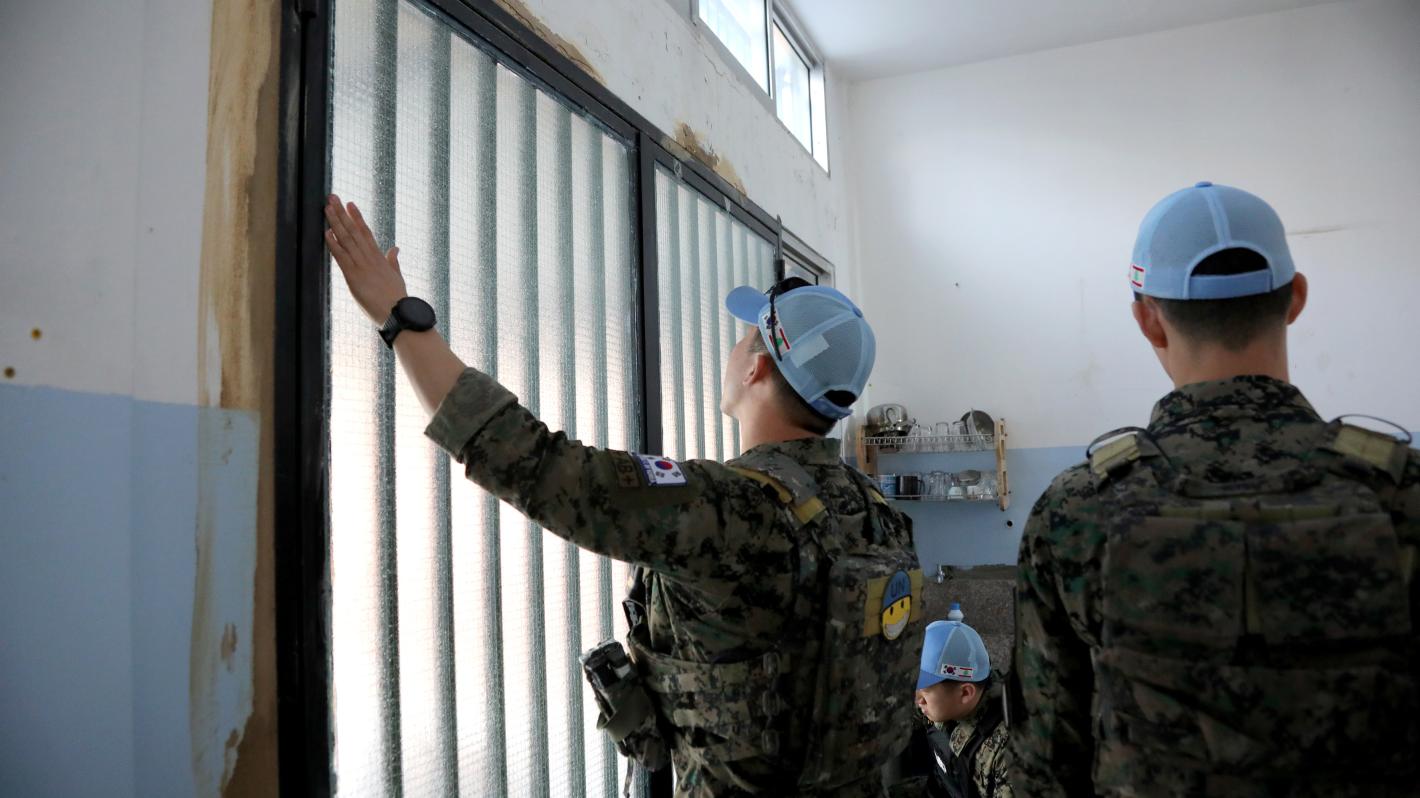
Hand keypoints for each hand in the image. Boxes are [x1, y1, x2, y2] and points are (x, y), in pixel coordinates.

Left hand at [324, 194, 407, 324]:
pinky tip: (326, 232)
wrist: (397, 312)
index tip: (350, 204)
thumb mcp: (397, 275)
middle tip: (333, 197)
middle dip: (342, 213)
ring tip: (327, 208)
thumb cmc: (397, 298)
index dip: (357, 217)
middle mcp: (370, 257)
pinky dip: (334, 244)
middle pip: (354, 231)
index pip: (366, 232)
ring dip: (336, 223)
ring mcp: (362, 265)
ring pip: (347, 239)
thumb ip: (393, 260)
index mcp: (379, 257)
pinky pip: (341, 257)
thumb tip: (396, 248)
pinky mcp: (354, 276)